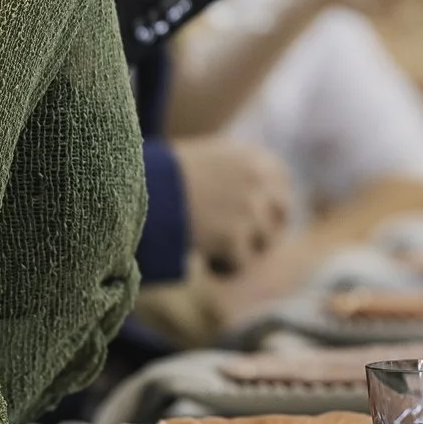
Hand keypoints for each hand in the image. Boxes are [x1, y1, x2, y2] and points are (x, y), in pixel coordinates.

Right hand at [172, 135, 294, 275]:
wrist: (140, 186)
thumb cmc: (166, 176)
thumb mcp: (212, 160)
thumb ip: (241, 175)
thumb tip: (266, 206)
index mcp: (255, 157)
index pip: (282, 183)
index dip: (268, 204)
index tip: (251, 215)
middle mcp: (259, 179)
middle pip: (282, 215)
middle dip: (263, 230)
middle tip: (236, 240)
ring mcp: (249, 208)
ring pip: (265, 242)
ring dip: (243, 249)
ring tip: (213, 246)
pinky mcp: (234, 237)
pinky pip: (242, 263)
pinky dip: (225, 266)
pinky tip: (206, 259)